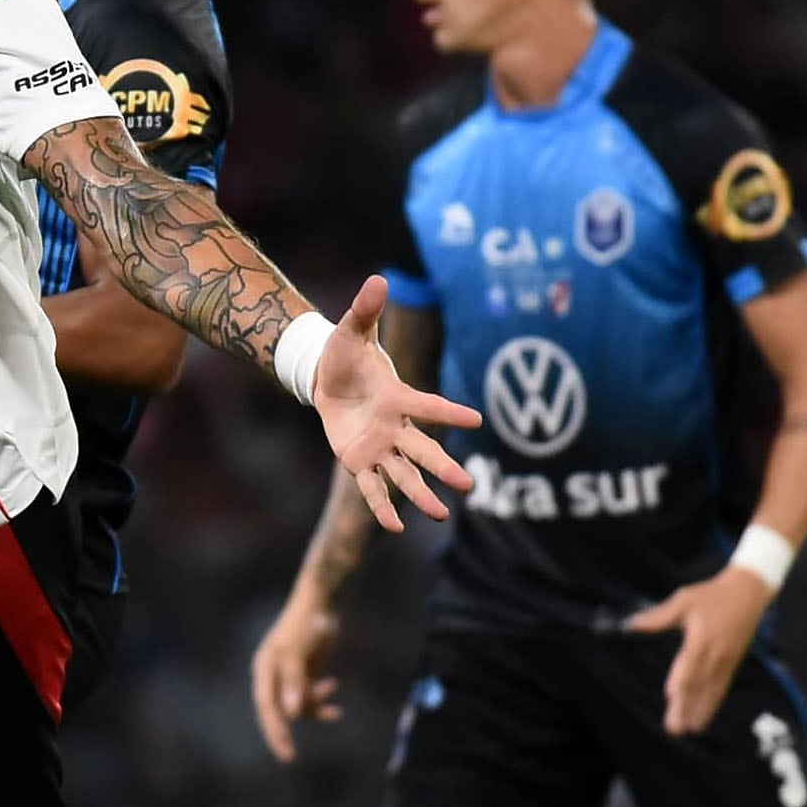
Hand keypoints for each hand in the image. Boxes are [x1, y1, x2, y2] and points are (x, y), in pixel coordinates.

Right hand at [249, 592, 344, 763]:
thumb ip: (294, 682)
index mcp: (264, 669)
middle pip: (276, 710)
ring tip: (333, 699)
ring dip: (314, 706)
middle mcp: (272, 674)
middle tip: (290, 758)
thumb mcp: (298, 652)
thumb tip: (291, 715)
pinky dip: (322, 697)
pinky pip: (308, 695)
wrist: (320, 601)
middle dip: (284, 732)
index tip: (284, 751)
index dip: (273, 730)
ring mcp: (287, 674)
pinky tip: (335, 687)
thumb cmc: (306, 623)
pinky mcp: (302, 672)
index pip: (266, 707)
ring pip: (297, 704)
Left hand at [309, 277, 479, 531]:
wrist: (327, 378)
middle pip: (422, 449)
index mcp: (397, 396)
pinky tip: (394, 529)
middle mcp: (394, 426)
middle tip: (469, 485)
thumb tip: (378, 278)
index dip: (449, 412)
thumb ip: (365, 309)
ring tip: (442, 516)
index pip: (427, 406)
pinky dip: (381, 506)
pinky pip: (372, 487)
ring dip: (421, 495)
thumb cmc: (345, 354)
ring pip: (403, 474)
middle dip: (443, 467)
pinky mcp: (359, 460)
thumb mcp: (351, 330)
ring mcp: (379, 446)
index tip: (478, 420)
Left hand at [625, 564, 775, 735]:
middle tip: (677, 729)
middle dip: (688, 707)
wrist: (749, 590)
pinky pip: (723, 686)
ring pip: (713, 689)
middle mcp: (717, 654)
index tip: (670, 699)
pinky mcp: (734, 662)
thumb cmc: (712, 595)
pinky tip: (706, 713)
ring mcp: (728, 660)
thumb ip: (658, 617)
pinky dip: (714, 701)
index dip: (679, 685)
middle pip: (699, 685)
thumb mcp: (684, 600)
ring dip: (702, 710)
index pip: (688, 668)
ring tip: (692, 729)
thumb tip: (631, 624)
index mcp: (702, 639)